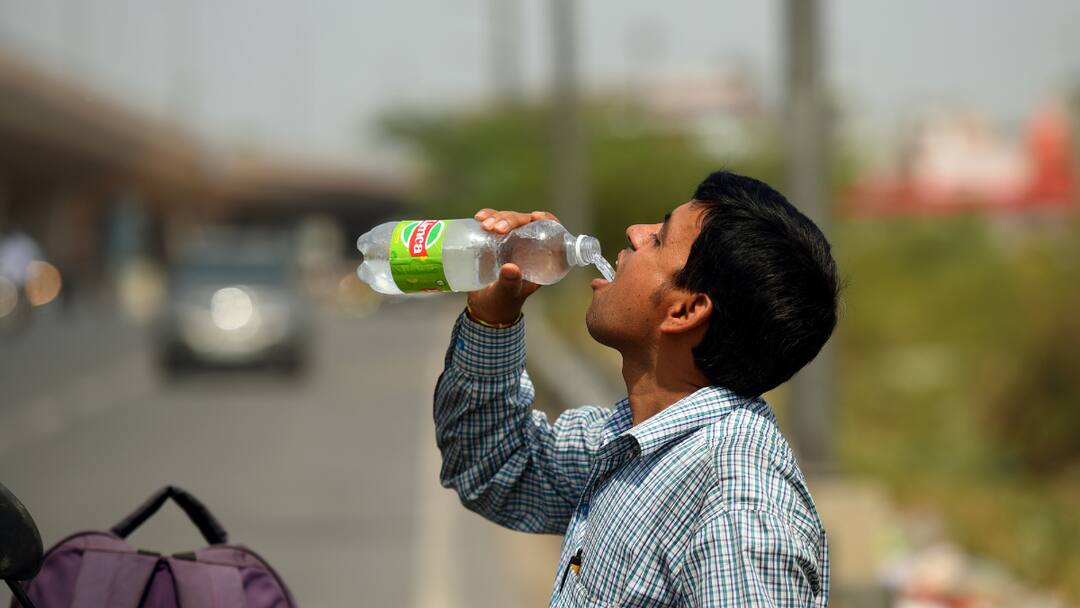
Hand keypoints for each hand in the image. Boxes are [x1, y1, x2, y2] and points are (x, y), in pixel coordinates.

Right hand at [466, 209, 559, 324]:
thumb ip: (510, 284)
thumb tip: (511, 268)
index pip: (549, 232)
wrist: (485, 306)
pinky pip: (493, 222)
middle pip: (525, 222)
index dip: (547, 220)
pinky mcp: (494, 239)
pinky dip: (487, 217)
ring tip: (485, 225)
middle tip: (497, 228)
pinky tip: (479, 218)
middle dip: (511, 219)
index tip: (536, 217)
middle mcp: (526, 246)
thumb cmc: (503, 303)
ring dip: (497, 217)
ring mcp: (510, 241)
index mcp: (538, 258)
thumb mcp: (508, 294)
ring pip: (508, 219)